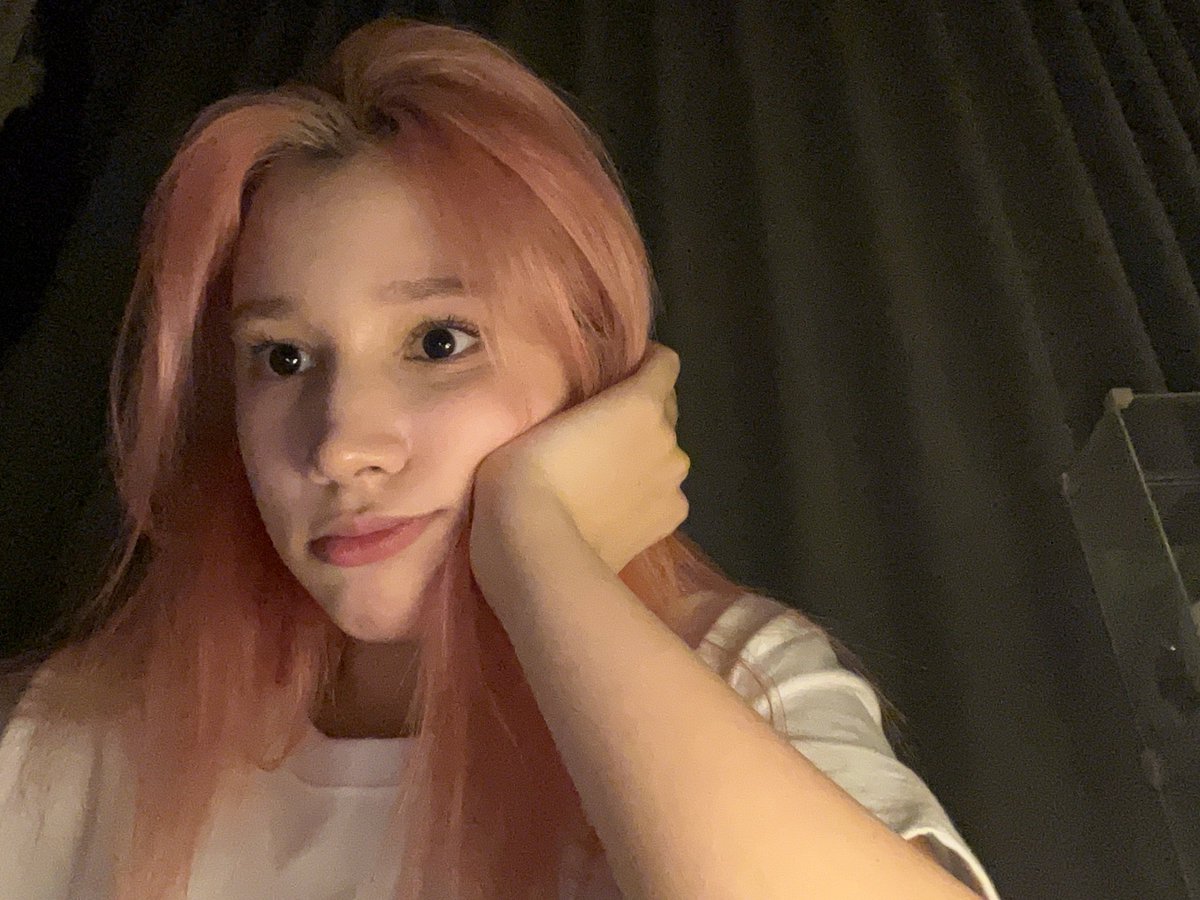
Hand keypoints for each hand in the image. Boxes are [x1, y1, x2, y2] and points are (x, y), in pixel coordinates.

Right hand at [470, 342, 688, 580]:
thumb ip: (581, 410)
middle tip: (603, 433)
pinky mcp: (672, 521)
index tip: (622, 373)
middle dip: (642, 414)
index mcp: (640, 401)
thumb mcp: (541, 421)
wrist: (538, 549)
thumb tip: (593, 414)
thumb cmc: (524, 474)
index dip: (647, 362)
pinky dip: (647, 497)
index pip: (665, 363)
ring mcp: (675, 482)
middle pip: (666, 411)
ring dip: (645, 458)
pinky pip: (664, 495)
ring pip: (665, 456)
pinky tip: (616, 512)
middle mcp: (669, 436)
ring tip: (607, 479)